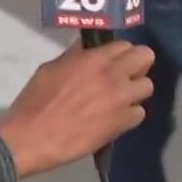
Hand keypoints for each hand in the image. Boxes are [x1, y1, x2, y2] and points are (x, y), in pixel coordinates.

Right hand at [0, 40, 154, 178]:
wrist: (34, 137)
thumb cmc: (36, 101)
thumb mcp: (52, 68)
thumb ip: (76, 56)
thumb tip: (89, 49)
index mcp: (94, 59)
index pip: (125, 44)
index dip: (120, 53)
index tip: (114, 61)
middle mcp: (114, 75)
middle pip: (146, 57)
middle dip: (138, 65)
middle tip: (125, 76)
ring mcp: (122, 99)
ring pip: (147, 86)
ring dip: (135, 91)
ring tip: (119, 99)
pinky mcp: (124, 122)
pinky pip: (139, 113)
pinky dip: (129, 115)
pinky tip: (114, 118)